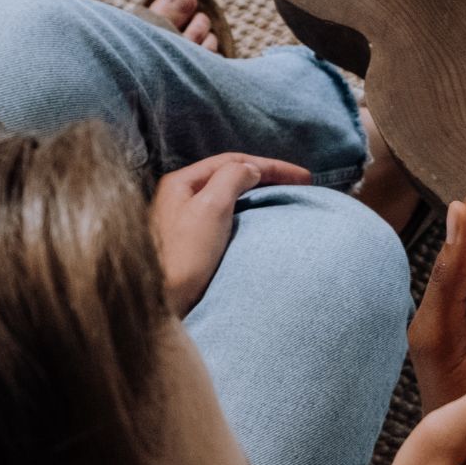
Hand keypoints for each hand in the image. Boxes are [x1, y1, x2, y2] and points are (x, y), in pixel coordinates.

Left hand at [149, 153, 311, 315]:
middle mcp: (181, 196)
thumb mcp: (211, 208)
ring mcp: (185, 219)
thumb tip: (251, 170)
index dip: (271, 166)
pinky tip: (261, 221)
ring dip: (259, 193)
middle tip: (300, 184)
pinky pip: (227, 217)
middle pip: (230, 176)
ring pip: (229, 196)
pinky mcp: (193, 243)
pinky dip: (249, 213)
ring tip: (285, 199)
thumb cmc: (184, 256)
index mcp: (181, 183)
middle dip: (267, 177)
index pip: (233, 162)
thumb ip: (232, 179)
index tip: (304, 178)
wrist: (161, 302)